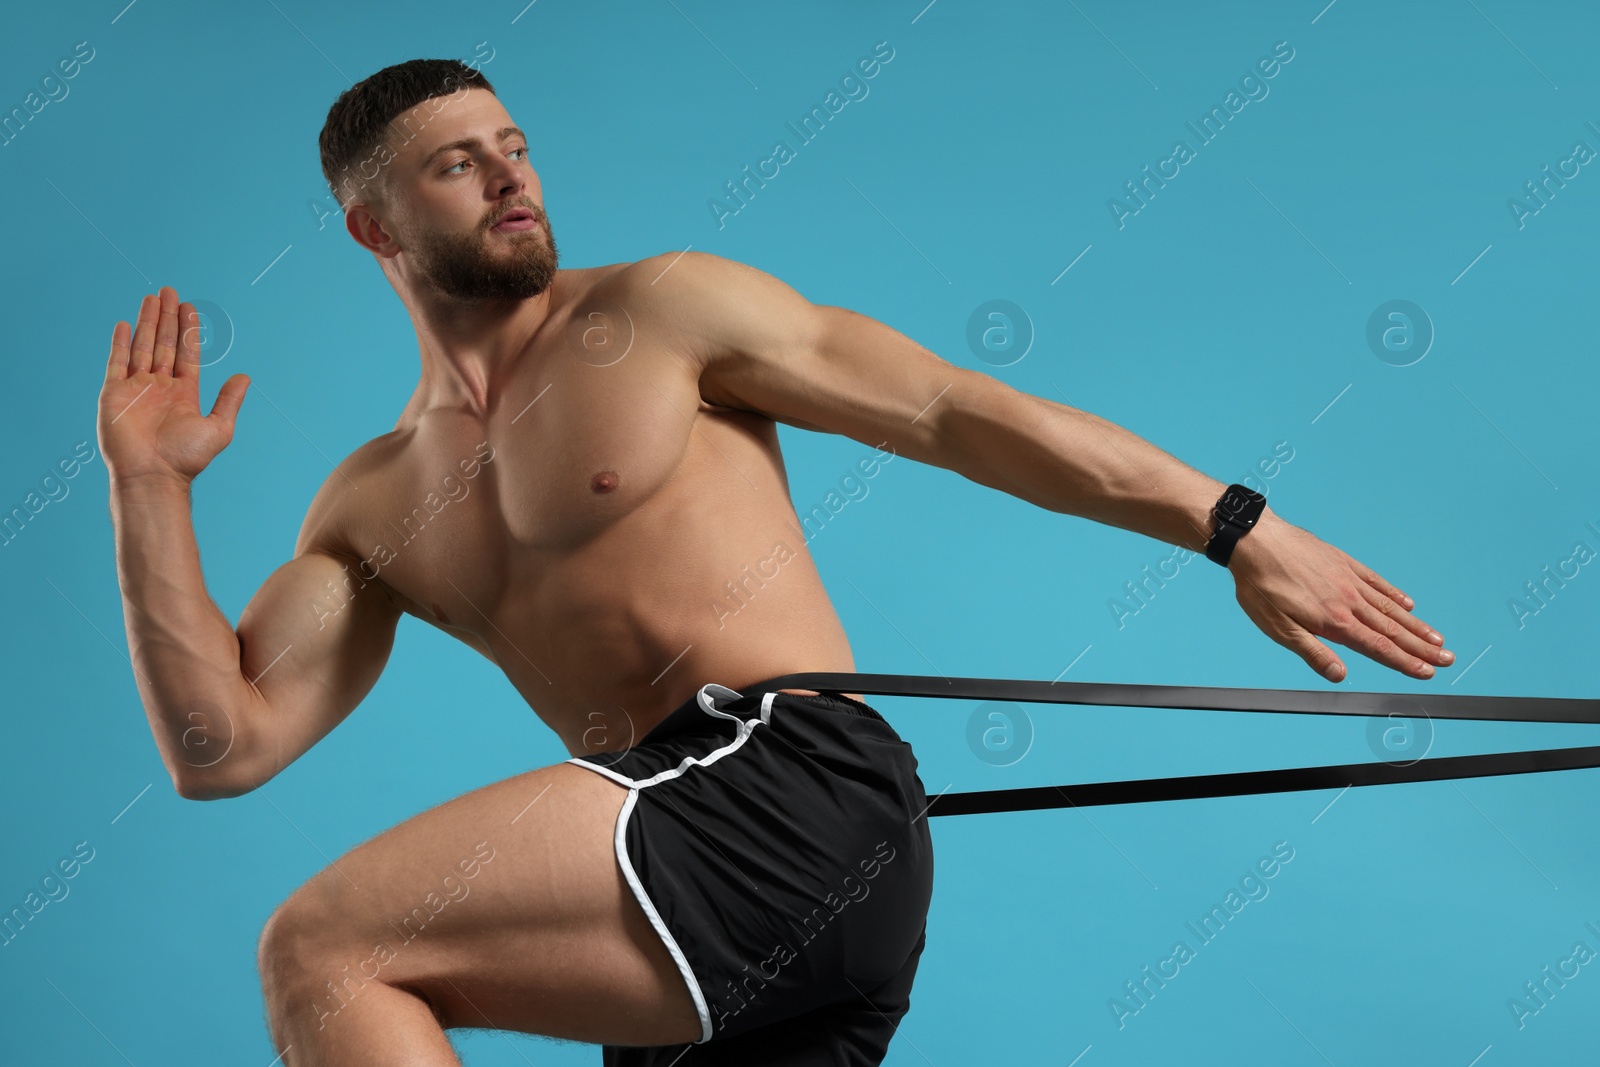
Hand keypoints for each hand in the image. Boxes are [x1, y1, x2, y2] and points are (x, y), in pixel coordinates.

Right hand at [97, 286, 249, 486]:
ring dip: (147, 322)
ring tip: (151, 297)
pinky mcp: (113, 393)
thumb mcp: (218, 428)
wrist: (152, 475)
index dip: (188, 329)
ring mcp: (136, 389)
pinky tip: (125, 324)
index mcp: (184, 393)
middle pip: (164, 343)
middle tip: (169, 291)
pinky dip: (120, 343)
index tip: (189, 307)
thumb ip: (229, 401)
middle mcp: (159, 387)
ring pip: (142, 346)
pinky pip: (116, 362)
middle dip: (167, 317)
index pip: (187, 353)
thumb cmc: (185, 458)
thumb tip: (245, 377)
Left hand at [1225, 510, 1453, 682]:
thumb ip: (1312, 652)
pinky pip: (1376, 581)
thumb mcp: (1278, 628)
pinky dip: (1394, 595)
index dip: (1405, 662)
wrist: (1256, 541)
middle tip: (1449, 659)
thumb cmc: (1261, 587)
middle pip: (1392, 629)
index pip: (1378, 647)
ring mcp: (1349, 579)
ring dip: (1416, 624)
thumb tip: (1340, 676)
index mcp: (1334, 621)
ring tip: (1438, 638)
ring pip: (1389, 607)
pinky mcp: (1343, 562)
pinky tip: (1408, 604)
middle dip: (1422, 647)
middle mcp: (1349, 600)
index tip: (1428, 672)